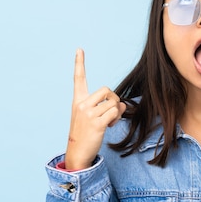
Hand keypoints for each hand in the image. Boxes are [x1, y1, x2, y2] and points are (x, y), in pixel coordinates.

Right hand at [64, 48, 125, 169]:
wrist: (77, 152)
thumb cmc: (85, 134)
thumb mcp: (91, 117)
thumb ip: (105, 107)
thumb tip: (123, 104)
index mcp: (78, 100)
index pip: (78, 78)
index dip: (79, 63)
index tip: (79, 49)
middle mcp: (82, 104)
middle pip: (106, 89)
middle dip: (114, 99)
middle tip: (111, 112)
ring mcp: (88, 113)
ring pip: (113, 103)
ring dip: (116, 112)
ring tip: (109, 122)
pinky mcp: (96, 123)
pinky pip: (114, 113)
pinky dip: (116, 119)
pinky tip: (109, 126)